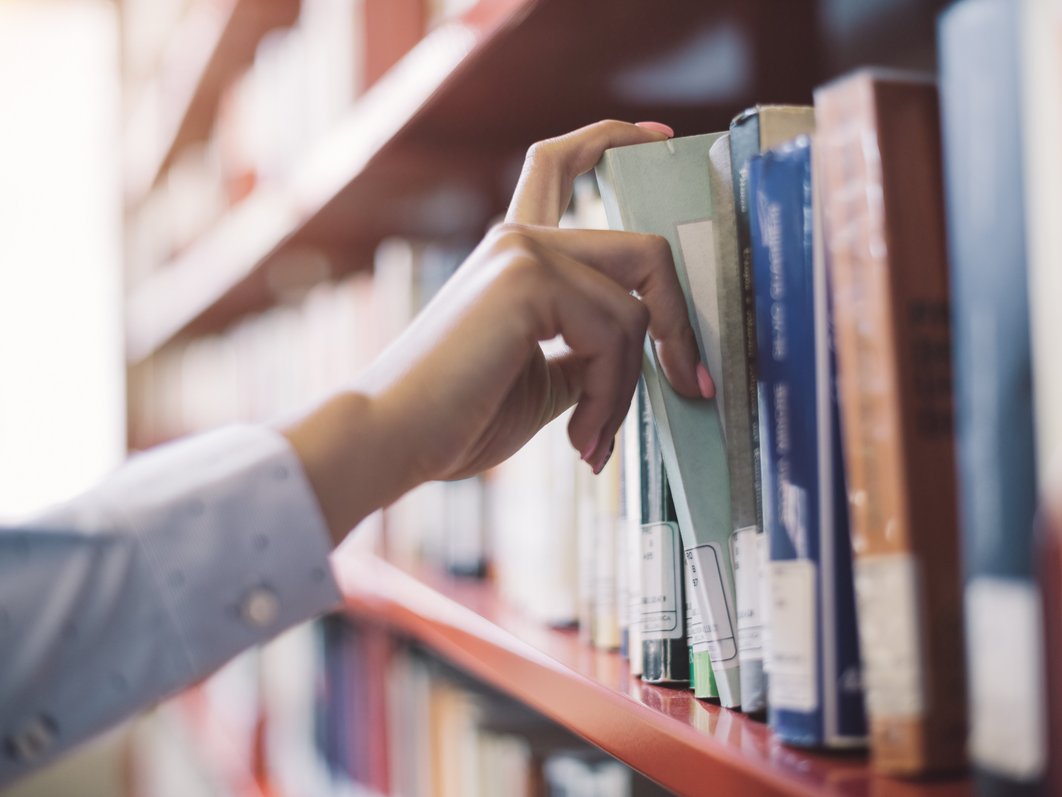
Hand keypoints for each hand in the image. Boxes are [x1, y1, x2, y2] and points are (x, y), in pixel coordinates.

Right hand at [282, 120, 712, 543]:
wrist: (392, 440)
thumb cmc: (457, 419)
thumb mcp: (545, 380)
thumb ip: (590, 352)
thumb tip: (645, 356)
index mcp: (514, 254)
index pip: (561, 163)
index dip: (614, 139)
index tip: (658, 137)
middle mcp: (519, 238)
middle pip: (642, 251)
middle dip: (678, 322)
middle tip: (689, 383)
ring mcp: (523, 251)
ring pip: (635, 307)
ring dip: (630, 387)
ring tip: (594, 438)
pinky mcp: (526, 278)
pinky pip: (616, 333)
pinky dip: (612, 395)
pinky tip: (581, 437)